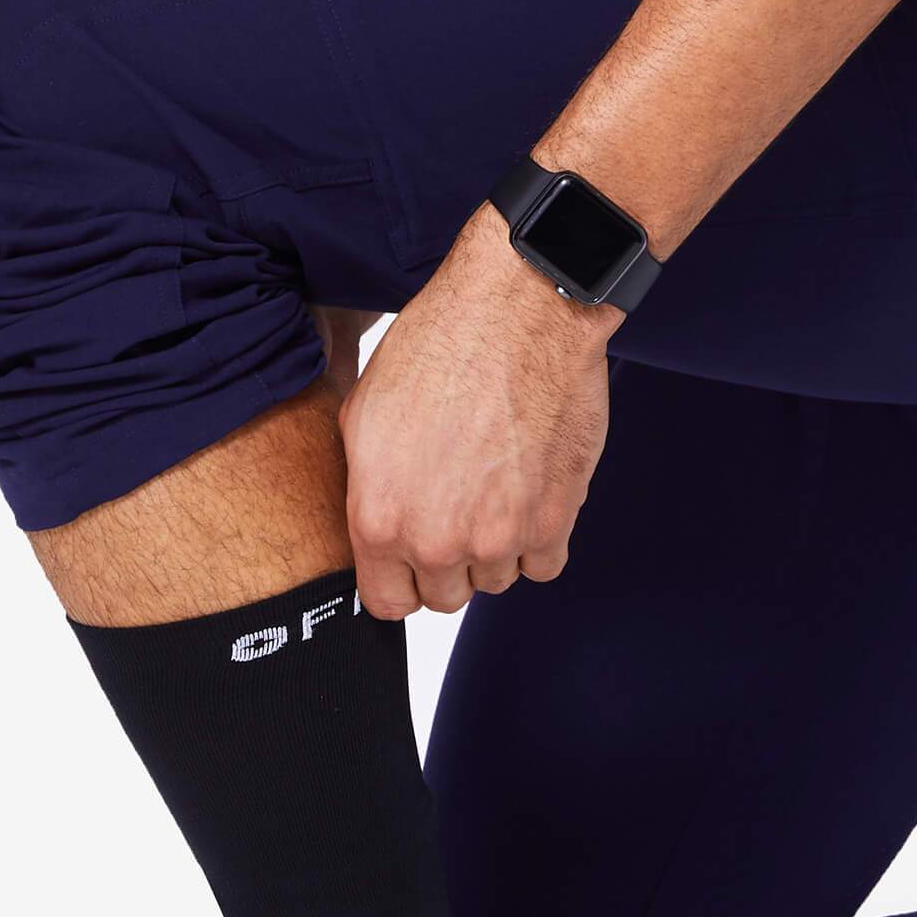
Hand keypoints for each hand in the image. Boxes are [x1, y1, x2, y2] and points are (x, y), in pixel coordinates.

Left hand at [337, 204, 622, 617]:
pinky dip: (538, 540)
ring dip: (495, 549)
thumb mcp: (364, 417)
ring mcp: (500, 538)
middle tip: (457, 509)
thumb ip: (367, 493)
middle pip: (445, 596)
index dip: (400, 581)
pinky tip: (528, 494)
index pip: (388, 603)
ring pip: (496, 580)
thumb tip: (373, 532)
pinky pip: (543, 565)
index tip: (412, 562)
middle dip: (448, 563)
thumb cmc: (439, 348)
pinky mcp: (553, 522)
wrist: (520, 312)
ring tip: (494, 487)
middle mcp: (438, 542)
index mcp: (381, 522)